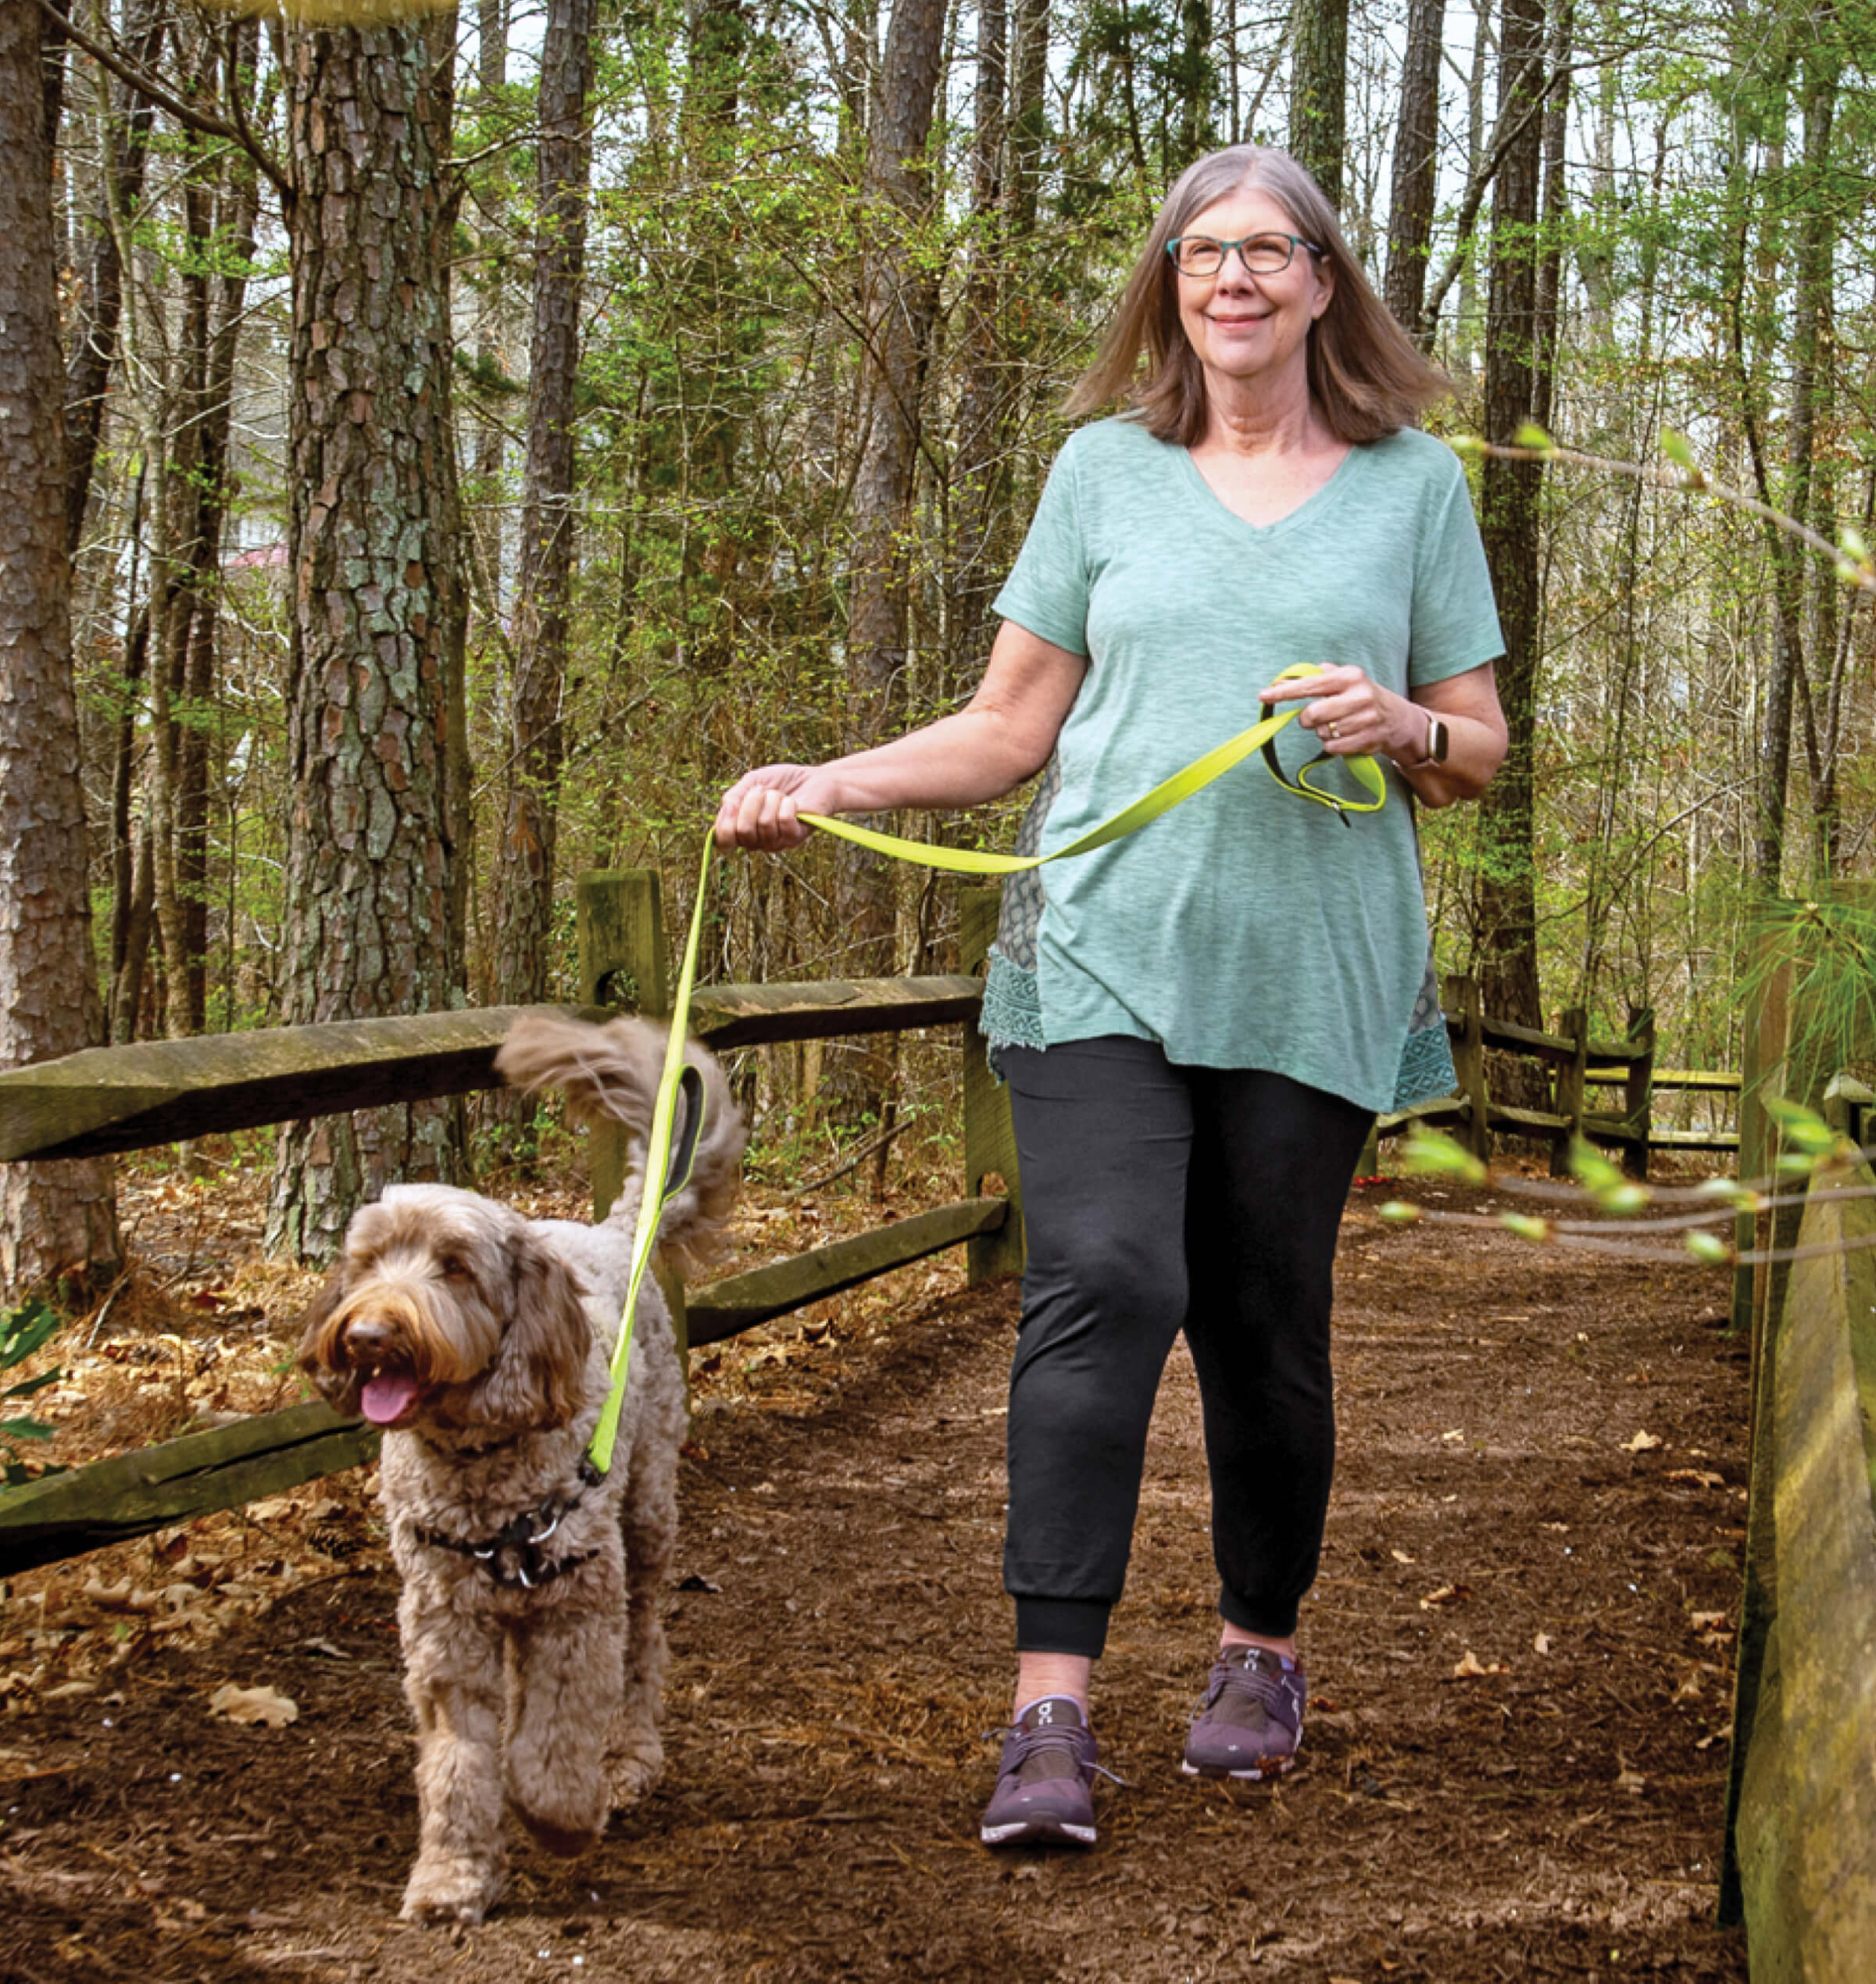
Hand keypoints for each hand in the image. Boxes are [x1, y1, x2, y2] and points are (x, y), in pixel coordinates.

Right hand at [713, 764, 842, 850]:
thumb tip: (726, 808)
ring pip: (764, 824)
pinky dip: (787, 804)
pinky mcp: (796, 837)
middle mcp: (758, 841)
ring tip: (781, 795)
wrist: (814, 779)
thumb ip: (734, 795)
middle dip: (751, 802)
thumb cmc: (783, 782)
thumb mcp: (752, 782)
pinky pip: (784, 821)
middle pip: (743, 831)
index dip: (724, 822)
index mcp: (743, 830)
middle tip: (763, 792)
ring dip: (772, 800)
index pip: (723, 842)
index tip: (732, 802)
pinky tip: (793, 803)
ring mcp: (777, 842)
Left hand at [1257, 664, 1413, 759]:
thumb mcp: (1342, 678)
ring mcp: (1365, 719)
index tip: (1263, 695)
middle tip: (1315, 717)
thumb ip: (1314, 676)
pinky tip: (1343, 736)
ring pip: (1322, 733)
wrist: (1396, 718)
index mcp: (1349, 676)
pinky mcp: (1367, 740)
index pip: (1310, 685)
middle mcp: (1359, 696)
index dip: (1284, 692)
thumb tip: (1281, 680)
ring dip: (1322, 732)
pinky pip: (1333, 747)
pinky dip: (1331, 744)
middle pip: (1312, 714)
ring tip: (1337, 724)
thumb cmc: (1359, 695)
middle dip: (1307, 719)